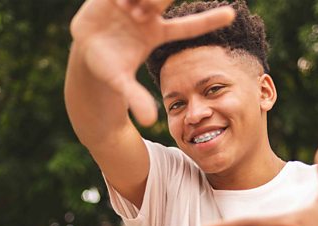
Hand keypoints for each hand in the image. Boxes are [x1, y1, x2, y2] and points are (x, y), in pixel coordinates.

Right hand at [69, 0, 234, 125]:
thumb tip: (149, 122)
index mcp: (156, 34)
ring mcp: (132, 4)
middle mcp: (148, 16)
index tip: (232, 15)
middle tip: (141, 15)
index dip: (209, 20)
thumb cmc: (107, 68)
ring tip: (126, 11)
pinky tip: (117, 2)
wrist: (85, 53)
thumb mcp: (120, 83)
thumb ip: (135, 98)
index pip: (188, 26)